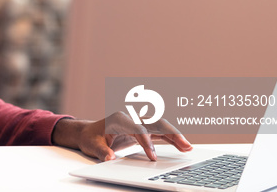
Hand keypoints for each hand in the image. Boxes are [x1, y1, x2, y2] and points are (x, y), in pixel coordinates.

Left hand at [53, 111, 192, 161]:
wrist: (88, 132)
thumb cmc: (90, 138)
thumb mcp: (92, 146)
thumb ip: (101, 152)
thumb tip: (109, 158)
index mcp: (119, 119)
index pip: (137, 128)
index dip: (146, 142)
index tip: (153, 157)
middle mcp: (131, 117)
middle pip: (154, 123)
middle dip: (170, 134)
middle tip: (185, 146)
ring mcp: (137, 122)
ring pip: (160, 126)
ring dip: (175, 135)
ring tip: (188, 147)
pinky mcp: (141, 129)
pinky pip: (159, 132)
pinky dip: (170, 138)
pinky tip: (181, 146)